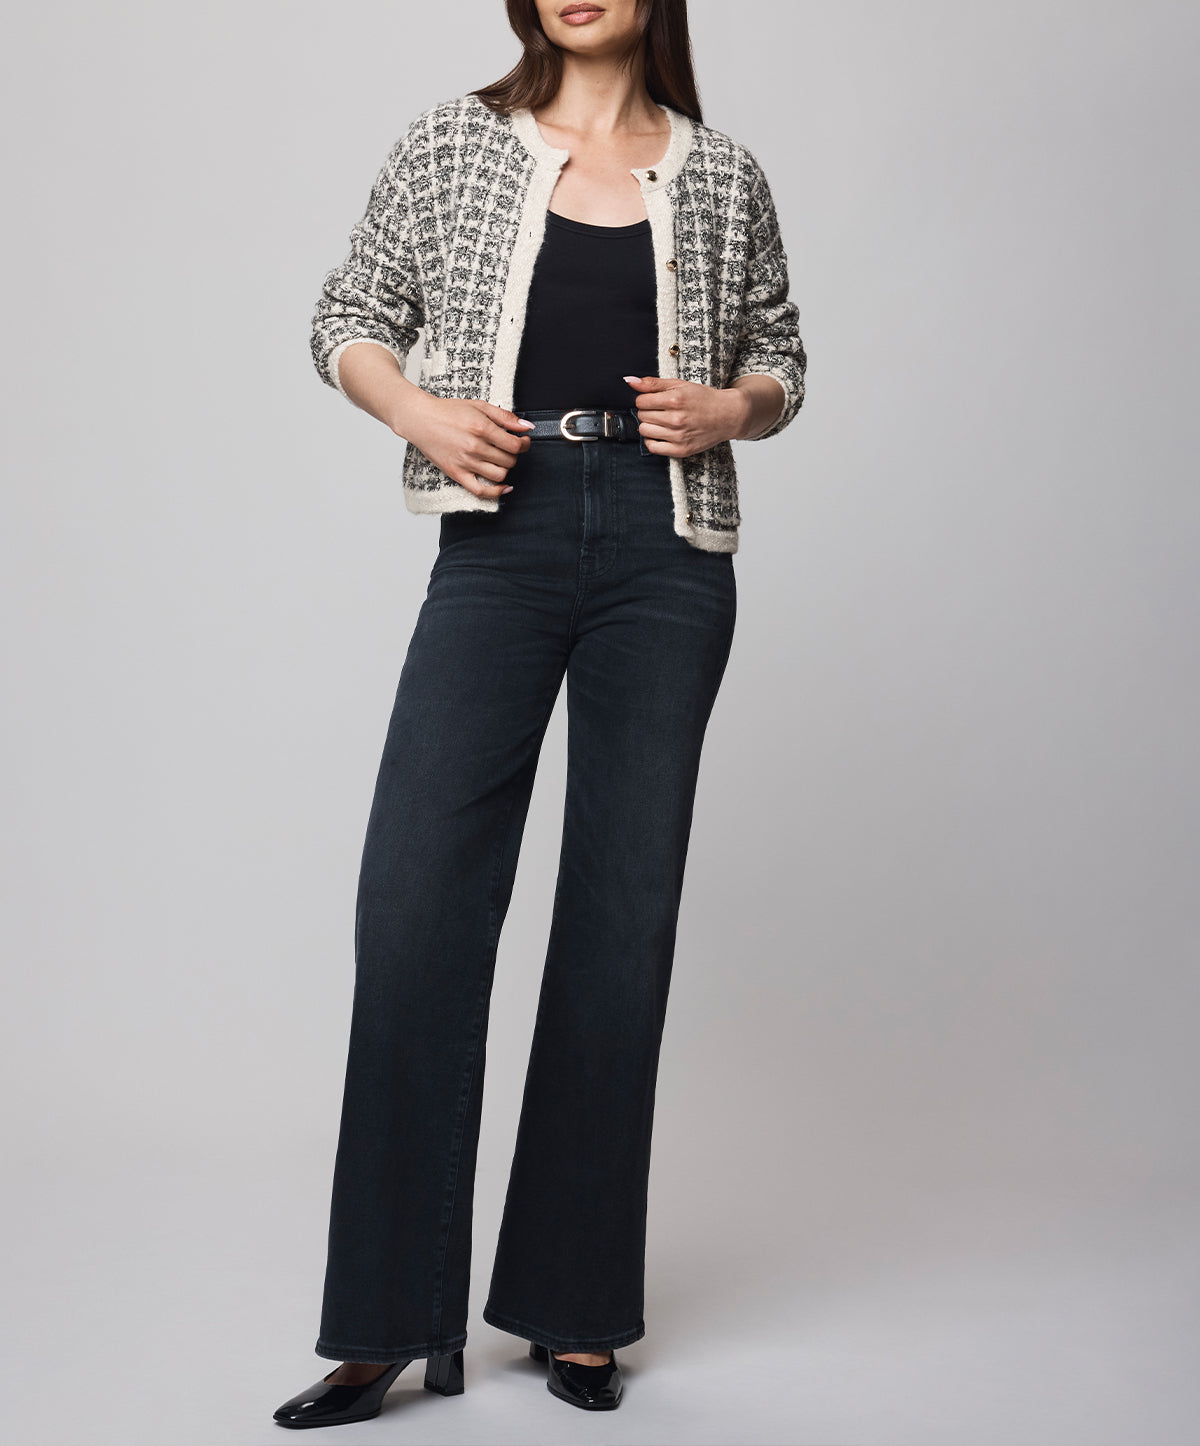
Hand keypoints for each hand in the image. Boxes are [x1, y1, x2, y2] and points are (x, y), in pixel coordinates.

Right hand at [399, 395, 534, 497]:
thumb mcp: (479, 406)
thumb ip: (505, 416)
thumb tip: (527, 427)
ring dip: (505, 469)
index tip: (523, 442)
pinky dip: (496, 492)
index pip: (515, 445)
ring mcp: (466, 462)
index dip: (524, 445)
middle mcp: (475, 447)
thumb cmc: (449, 411)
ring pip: (499, 475)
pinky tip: (503, 487)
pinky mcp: (456, 473)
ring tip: (500, 460)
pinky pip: (481, 490)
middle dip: (514, 455)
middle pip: (509, 461)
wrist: (421, 419)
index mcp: (482, 428)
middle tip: (509, 448)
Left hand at [623, 375, 749, 457]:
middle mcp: (676, 419)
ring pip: (644, 431)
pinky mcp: (681, 450)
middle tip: (660, 410)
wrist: (728, 415)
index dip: (645, 399)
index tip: (654, 400)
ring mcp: (679, 436)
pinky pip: (653, 447)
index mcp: (675, 400)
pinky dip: (652, 440)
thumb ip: (653, 383)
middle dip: (647, 411)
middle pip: (642, 416)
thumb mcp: (680, 385)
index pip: (641, 401)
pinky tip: (660, 433)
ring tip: (661, 421)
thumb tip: (629, 380)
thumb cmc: (704, 399)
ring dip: (649, 425)